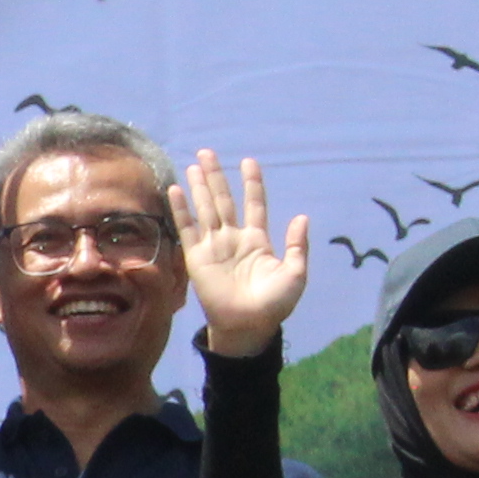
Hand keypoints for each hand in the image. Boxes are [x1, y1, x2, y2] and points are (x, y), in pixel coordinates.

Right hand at [165, 151, 310, 359]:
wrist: (248, 325)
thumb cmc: (274, 303)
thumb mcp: (295, 273)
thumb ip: (297, 245)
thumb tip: (302, 216)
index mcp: (257, 240)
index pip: (254, 205)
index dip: (252, 184)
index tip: (248, 161)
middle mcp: (233, 238)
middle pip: (224, 200)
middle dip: (216, 177)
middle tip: (208, 152)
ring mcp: (213, 245)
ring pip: (206, 209)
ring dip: (199, 187)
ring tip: (194, 164)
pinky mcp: (196, 256)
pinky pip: (188, 228)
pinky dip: (181, 209)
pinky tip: (176, 189)